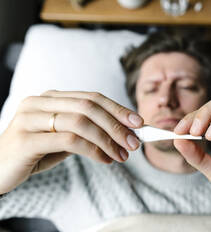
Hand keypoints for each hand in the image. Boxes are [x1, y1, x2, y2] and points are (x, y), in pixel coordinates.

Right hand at [0, 90, 142, 193]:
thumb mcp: (64, 137)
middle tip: (134, 143)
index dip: (118, 108)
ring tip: (122, 155)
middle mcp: (39, 102)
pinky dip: (92, 150)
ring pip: (80, 122)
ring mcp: (29, 118)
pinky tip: (105, 160)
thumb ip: (87, 130)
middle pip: (89, 107)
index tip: (139, 122)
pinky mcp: (25, 138)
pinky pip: (68, 140)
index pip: (92, 97)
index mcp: (51, 97)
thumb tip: (124, 132)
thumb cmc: (35, 152)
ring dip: (108, 140)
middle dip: (117, 125)